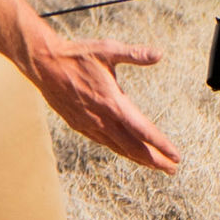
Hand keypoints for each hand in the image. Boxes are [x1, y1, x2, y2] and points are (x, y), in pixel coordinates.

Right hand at [25, 36, 181, 171]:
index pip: (142, 130)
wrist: (43, 64)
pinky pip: (103, 143)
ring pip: (118, 148)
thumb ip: (135, 54)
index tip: (176, 156)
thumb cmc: (76, 55)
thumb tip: (159, 54)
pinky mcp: (79, 124)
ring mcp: (89, 124)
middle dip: (154, 160)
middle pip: (133, 146)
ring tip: (155, 165)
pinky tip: (126, 151)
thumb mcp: (108, 49)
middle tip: (172, 169)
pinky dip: (119, 150)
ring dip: (138, 158)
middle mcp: (101, 118)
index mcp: (112, 102)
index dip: (161, 144)